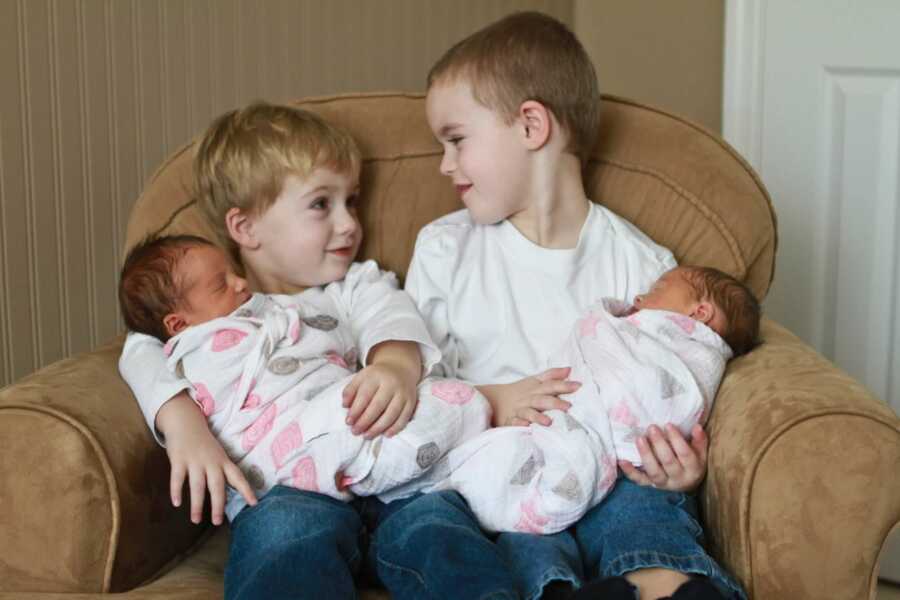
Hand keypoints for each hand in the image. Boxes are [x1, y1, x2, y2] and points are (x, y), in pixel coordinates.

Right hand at [157, 393, 257, 524]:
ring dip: (197, 504)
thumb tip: (232, 495)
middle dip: (218, 504)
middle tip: (218, 522)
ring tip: (196, 520)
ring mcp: (195, 460)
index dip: (246, 490)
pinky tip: (177, 503)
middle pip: (217, 485)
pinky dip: (176, 490)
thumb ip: (223, 473)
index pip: (238, 477)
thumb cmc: (204, 445)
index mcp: (223, 461)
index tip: (254, 504)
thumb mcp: (218, 456)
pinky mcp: (178, 459)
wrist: (186, 422)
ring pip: (197, 485)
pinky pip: (177, 477)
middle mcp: (211, 462)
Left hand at [343, 362, 417, 438]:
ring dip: (378, 428)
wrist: (400, 368)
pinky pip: (404, 417)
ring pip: (391, 414)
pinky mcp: (411, 401)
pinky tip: (385, 434)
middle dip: (365, 421)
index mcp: (376, 376)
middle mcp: (391, 383)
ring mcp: (403, 393)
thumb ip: (350, 390)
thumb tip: (345, 406)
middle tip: (355, 431)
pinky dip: (395, 428)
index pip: (364, 395)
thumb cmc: (376, 376)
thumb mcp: (361, 377)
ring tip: (367, 436)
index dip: (355, 410)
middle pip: (377, 406)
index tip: (348, 422)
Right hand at [478, 367, 578, 426]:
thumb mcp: (535, 381)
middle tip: (568, 407)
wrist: (494, 400)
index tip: (578, 386)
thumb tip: (569, 369)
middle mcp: (528, 398)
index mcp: (535, 388)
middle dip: (554, 402)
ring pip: (528, 412)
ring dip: (537, 416)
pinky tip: (526, 426)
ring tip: (548, 422)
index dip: (563, 385)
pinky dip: (519, 424)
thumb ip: (551, 375)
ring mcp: (519, 410)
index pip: (550, 385)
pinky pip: (514, 423)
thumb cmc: (521, 391)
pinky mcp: (510, 420)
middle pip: (541, 399)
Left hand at [618, 423, 708, 492]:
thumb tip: (697, 427)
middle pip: (668, 462)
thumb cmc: (692, 463)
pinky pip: (639, 480)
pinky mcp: (650, 485)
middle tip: (652, 428)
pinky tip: (622, 460)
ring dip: (646, 455)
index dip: (676, 439)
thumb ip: (699, 441)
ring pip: (654, 472)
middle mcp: (678, 478)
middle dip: (659, 444)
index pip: (685, 454)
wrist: (686, 485)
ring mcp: (663, 483)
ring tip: (639, 439)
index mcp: (693, 469)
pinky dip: (630, 471)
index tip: (668, 425)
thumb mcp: (700, 453)